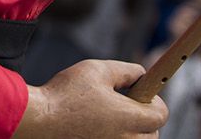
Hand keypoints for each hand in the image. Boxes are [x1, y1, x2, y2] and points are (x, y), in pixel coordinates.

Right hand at [12, 59, 167, 138]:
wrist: (38, 121)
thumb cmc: (65, 93)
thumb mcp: (98, 69)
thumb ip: (127, 70)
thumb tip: (142, 75)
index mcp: (130, 117)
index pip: (161, 114)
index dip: (154, 100)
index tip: (141, 92)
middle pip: (153, 134)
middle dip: (144, 118)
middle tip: (123, 104)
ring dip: (130, 131)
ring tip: (107, 117)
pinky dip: (114, 138)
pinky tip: (96, 127)